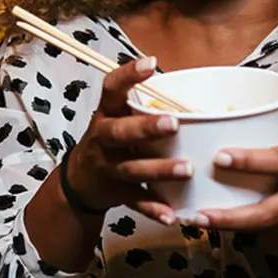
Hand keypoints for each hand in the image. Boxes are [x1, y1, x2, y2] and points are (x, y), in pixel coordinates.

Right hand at [66, 56, 188, 224]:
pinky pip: (136, 201)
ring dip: (158, 169)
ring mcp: (108, 167)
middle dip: (145, 128)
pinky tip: (171, 214)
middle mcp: (102, 139)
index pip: (111, 89)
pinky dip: (153, 208)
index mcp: (106, 114)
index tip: (151, 63)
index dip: (128, 75)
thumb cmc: (110, 141)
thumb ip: (145, 105)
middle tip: (173, 123)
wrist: (80, 182)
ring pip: (132, 169)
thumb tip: (197, 91)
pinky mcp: (116, 192)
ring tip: (186, 169)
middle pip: (119, 132)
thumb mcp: (117, 117)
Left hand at [195, 116, 277, 229]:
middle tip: (197, 217)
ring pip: (269, 223)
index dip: (248, 161)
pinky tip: (228, 218)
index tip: (219, 158)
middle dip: (230, 219)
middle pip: (268, 212)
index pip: (277, 161)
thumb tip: (238, 122)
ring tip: (199, 219)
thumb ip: (277, 128)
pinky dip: (254, 223)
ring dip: (235, 224)